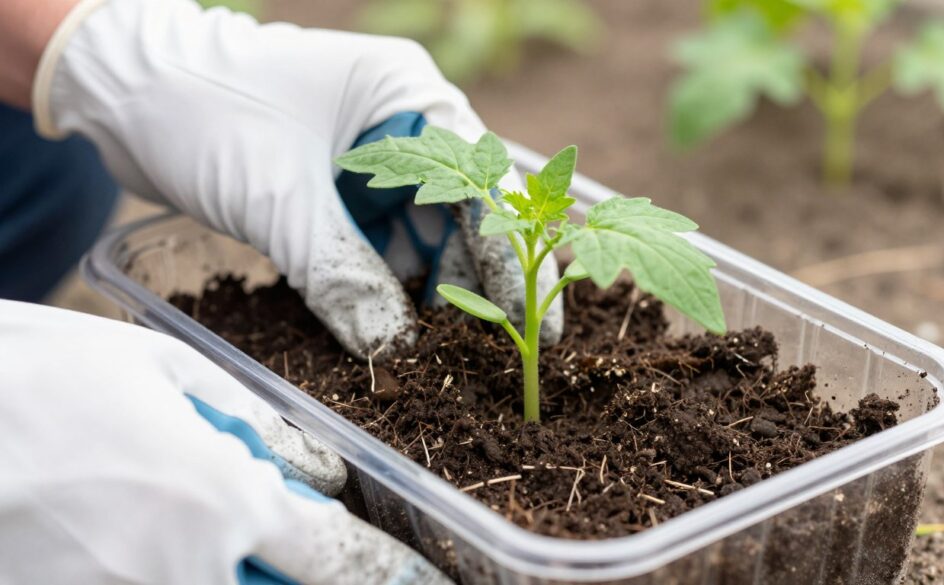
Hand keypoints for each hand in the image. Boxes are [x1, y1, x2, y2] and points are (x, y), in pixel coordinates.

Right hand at [0, 300, 449, 584]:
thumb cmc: (37, 378)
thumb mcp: (162, 371)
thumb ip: (257, 427)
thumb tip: (318, 473)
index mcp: (222, 501)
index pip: (342, 560)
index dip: (398, 576)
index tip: (433, 584)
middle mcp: (186, 573)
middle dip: (298, 574)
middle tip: (280, 534)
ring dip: (231, 568)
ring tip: (188, 514)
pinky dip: (173, 572)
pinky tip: (137, 531)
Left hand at [32, 0, 562, 356]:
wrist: (117, 90)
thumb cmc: (200, 109)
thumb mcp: (276, 196)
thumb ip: (337, 272)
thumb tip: (391, 350)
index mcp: (407, 98)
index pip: (485, 183)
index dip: (514, 256)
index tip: (541, 321)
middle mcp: (400, 125)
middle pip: (461, 214)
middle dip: (475, 282)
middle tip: (496, 354)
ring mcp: (367, 160)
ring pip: (419, 236)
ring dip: (427, 291)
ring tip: (447, 354)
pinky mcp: (334, 189)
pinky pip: (373, 245)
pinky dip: (381, 286)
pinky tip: (394, 329)